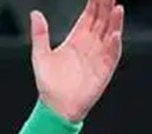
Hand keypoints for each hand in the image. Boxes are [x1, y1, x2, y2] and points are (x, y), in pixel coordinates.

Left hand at [29, 0, 124, 121]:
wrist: (55, 107)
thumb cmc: (48, 83)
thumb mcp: (40, 55)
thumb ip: (40, 34)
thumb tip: (34, 13)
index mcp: (77, 40)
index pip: (89, 16)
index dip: (94, 3)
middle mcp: (90, 45)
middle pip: (101, 21)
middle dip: (106, 6)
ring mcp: (99, 56)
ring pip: (110, 34)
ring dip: (114, 22)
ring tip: (117, 8)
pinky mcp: (104, 70)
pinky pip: (111, 55)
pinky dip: (114, 45)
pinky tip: (114, 34)